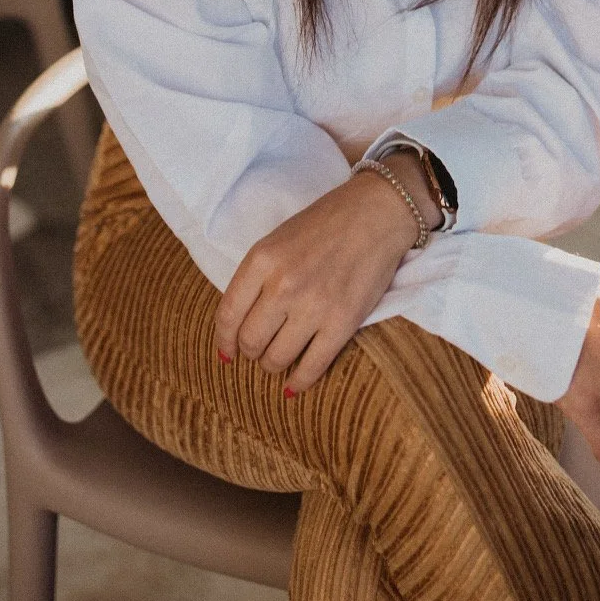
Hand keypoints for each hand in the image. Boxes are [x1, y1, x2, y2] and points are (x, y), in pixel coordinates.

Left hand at [214, 160, 434, 393]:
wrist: (375, 214)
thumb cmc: (325, 223)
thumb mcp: (277, 239)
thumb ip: (256, 277)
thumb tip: (238, 323)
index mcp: (261, 259)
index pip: (228, 314)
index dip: (224, 340)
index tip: (226, 352)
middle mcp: (282, 285)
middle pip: (250, 341)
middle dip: (251, 351)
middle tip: (259, 349)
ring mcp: (313, 306)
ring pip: (277, 359)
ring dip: (273, 365)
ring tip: (279, 359)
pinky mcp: (342, 323)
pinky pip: (312, 367)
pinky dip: (299, 382)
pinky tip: (293, 386)